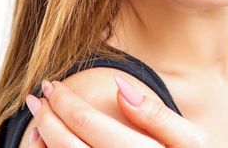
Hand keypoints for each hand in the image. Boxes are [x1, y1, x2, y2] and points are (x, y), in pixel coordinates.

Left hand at [25, 76, 210, 146]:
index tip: (53, 85)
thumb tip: (119, 86)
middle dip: (47, 116)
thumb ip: (157, 115)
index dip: (66, 102)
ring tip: (38, 119)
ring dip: (42, 140)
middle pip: (67, 145)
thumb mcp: (189, 140)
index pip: (89, 124)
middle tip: (39, 96)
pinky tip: (47, 146)